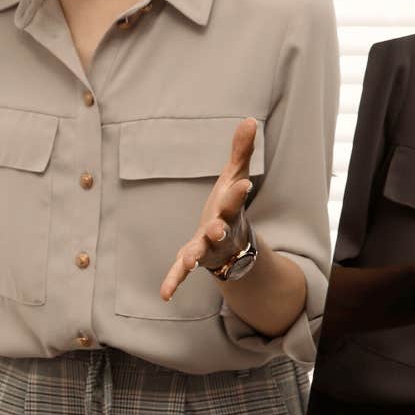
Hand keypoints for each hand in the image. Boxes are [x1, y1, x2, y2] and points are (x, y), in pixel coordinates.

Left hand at [160, 117, 256, 300]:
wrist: (233, 240)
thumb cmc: (230, 205)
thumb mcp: (235, 176)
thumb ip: (241, 151)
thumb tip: (249, 119)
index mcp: (230, 210)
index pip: (235, 199)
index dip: (237, 192)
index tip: (242, 184)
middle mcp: (221, 230)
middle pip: (220, 229)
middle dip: (218, 228)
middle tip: (216, 228)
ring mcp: (207, 247)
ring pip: (202, 253)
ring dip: (195, 256)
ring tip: (189, 262)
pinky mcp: (192, 257)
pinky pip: (181, 270)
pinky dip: (174, 281)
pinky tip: (165, 294)